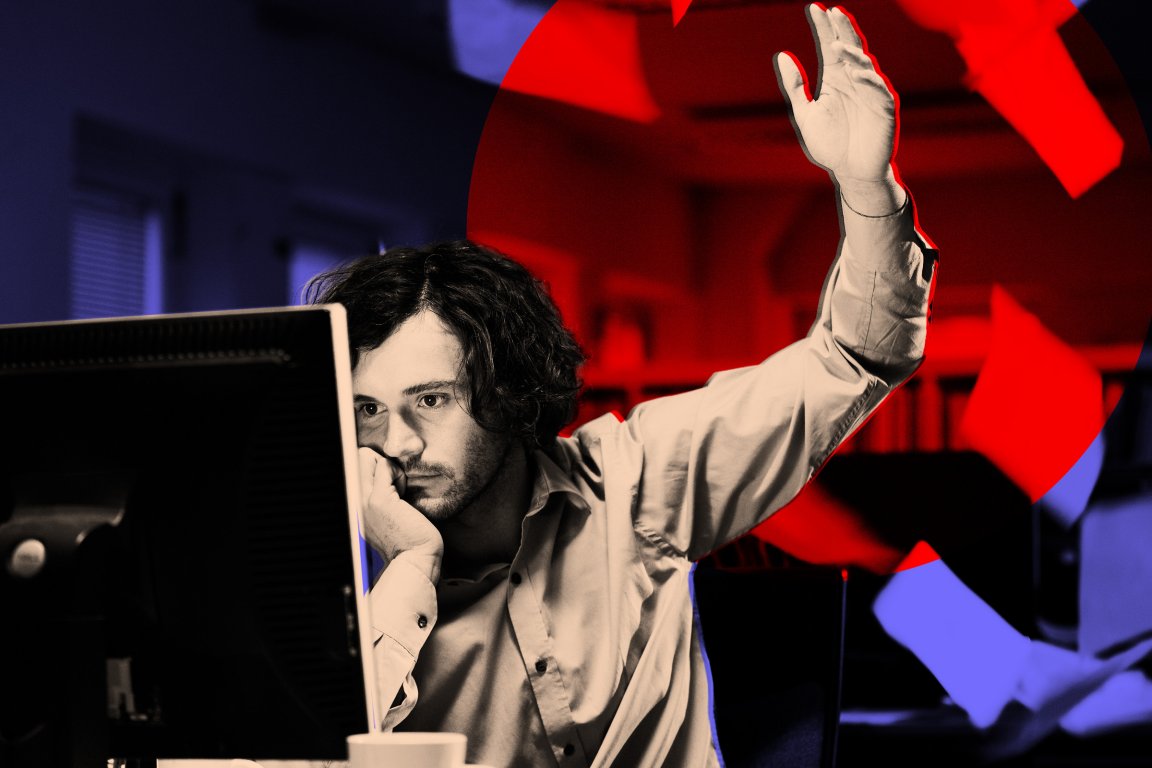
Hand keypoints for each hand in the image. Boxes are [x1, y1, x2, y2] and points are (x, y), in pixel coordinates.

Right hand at [358, 447, 442, 583]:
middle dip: (378, 461)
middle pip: (356, 458)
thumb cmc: (408, 538)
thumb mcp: (386, 514)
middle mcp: (353, 503)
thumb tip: (384, 470)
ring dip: (388, 468)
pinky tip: (404, 493)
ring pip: (365, 457)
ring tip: (399, 491)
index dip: (372, 467)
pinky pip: (384, 466)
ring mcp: (362, 500)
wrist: (415, 558)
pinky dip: (397, 473)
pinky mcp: (378, 500)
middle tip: (394, 484)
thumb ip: (379, 494)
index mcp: (355, 507)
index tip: (388, 482)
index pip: (352, 467)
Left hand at [776, 4, 897, 188]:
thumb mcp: (805, 113)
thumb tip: (782, 55)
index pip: (830, 46)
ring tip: (837, 44)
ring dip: (852, 54)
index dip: (823, 28)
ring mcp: (870, 92)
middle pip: (849, 48)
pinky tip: (855, 73)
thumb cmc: (830, 144)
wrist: (851, 172)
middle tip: (831, 12)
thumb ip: (795, 86)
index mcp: (836, 79)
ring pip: (864, 65)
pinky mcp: (883, 108)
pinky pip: (878, 90)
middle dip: (841, 30)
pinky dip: (868, 80)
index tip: (814, 8)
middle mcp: (854, 80)